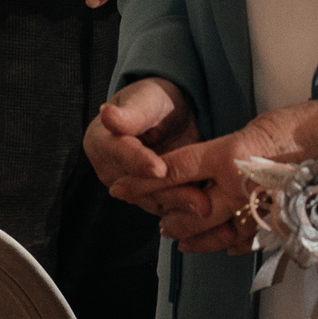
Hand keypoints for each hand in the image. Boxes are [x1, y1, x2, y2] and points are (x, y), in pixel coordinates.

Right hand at [86, 78, 200, 211]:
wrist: (172, 114)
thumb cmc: (155, 100)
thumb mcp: (145, 100)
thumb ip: (130, 113)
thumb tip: (107, 114)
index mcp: (101, 143)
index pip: (118, 154)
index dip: (138, 162)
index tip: (159, 169)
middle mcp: (114, 172)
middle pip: (139, 187)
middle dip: (170, 192)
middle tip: (196, 199)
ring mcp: (134, 191)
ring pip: (158, 202)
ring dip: (184, 207)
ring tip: (210, 209)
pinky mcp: (157, 201)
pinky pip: (173, 210)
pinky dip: (193, 213)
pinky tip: (215, 218)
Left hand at [152, 98, 317, 256]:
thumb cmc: (299, 126)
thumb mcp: (251, 130)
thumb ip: (223, 152)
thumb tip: (200, 167)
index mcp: (229, 155)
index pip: (175, 170)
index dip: (144, 181)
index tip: (120, 187)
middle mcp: (239, 185)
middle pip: (189, 209)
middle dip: (167, 215)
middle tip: (156, 220)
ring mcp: (259, 209)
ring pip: (215, 232)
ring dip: (193, 236)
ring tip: (177, 237)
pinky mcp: (278, 223)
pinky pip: (247, 242)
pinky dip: (229, 245)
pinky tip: (219, 247)